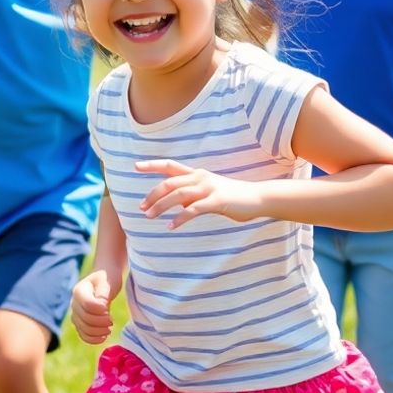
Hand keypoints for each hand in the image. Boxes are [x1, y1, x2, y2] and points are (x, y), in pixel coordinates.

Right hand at [71, 269, 119, 344]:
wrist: (104, 279)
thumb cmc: (107, 278)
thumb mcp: (107, 281)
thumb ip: (103, 292)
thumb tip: (101, 306)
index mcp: (79, 290)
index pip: (88, 305)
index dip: (100, 311)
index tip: (108, 309)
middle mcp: (74, 303)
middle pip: (85, 318)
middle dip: (100, 322)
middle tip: (111, 320)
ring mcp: (76, 314)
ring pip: (83, 329)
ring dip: (98, 332)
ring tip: (109, 328)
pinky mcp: (80, 323)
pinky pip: (83, 335)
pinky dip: (93, 339)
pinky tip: (103, 337)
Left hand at [136, 159, 265, 227]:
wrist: (257, 198)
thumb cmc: (232, 196)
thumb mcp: (209, 193)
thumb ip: (192, 196)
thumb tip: (177, 204)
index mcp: (197, 174)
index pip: (170, 166)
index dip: (152, 165)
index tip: (135, 166)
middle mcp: (200, 178)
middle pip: (169, 182)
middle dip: (153, 194)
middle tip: (141, 207)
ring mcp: (208, 188)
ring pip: (178, 195)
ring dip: (161, 206)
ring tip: (149, 216)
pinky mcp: (216, 201)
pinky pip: (193, 210)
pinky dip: (180, 218)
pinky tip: (171, 226)